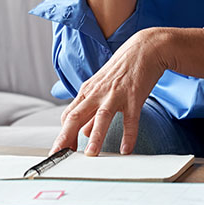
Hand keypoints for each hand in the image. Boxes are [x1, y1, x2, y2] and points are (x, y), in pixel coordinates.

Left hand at [50, 29, 170, 155]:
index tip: (59, 151)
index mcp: (87, 91)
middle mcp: (97, 93)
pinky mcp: (134, 96)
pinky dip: (128, 135)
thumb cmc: (121, 70)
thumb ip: (91, 111)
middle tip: (59, 155)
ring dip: (95, 137)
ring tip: (91, 154)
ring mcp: (115, 94)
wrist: (144, 49)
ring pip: (101, 117)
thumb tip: (83, 132)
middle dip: (66, 137)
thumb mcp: (101, 88)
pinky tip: (126, 149)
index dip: (63, 134)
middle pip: (76, 116)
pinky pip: (130, 119)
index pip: (68, 115)